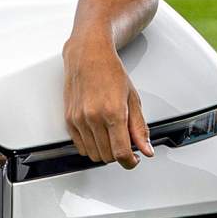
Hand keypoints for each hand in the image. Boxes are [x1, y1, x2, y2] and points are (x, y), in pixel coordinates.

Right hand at [62, 38, 154, 168]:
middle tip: (125, 144)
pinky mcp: (69, 119)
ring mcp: (79, 119)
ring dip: (105, 152)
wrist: (88, 55)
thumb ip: (139, 128)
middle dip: (119, 155)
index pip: (121, 153)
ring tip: (112, 139)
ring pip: (93, 154)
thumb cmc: (110, 71)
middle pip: (107, 156)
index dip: (130, 162)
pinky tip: (99, 135)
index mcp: (113, 112)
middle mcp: (93, 118)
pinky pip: (80, 146)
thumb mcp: (132, 99)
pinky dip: (91, 147)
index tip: (134, 160)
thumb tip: (146, 149)